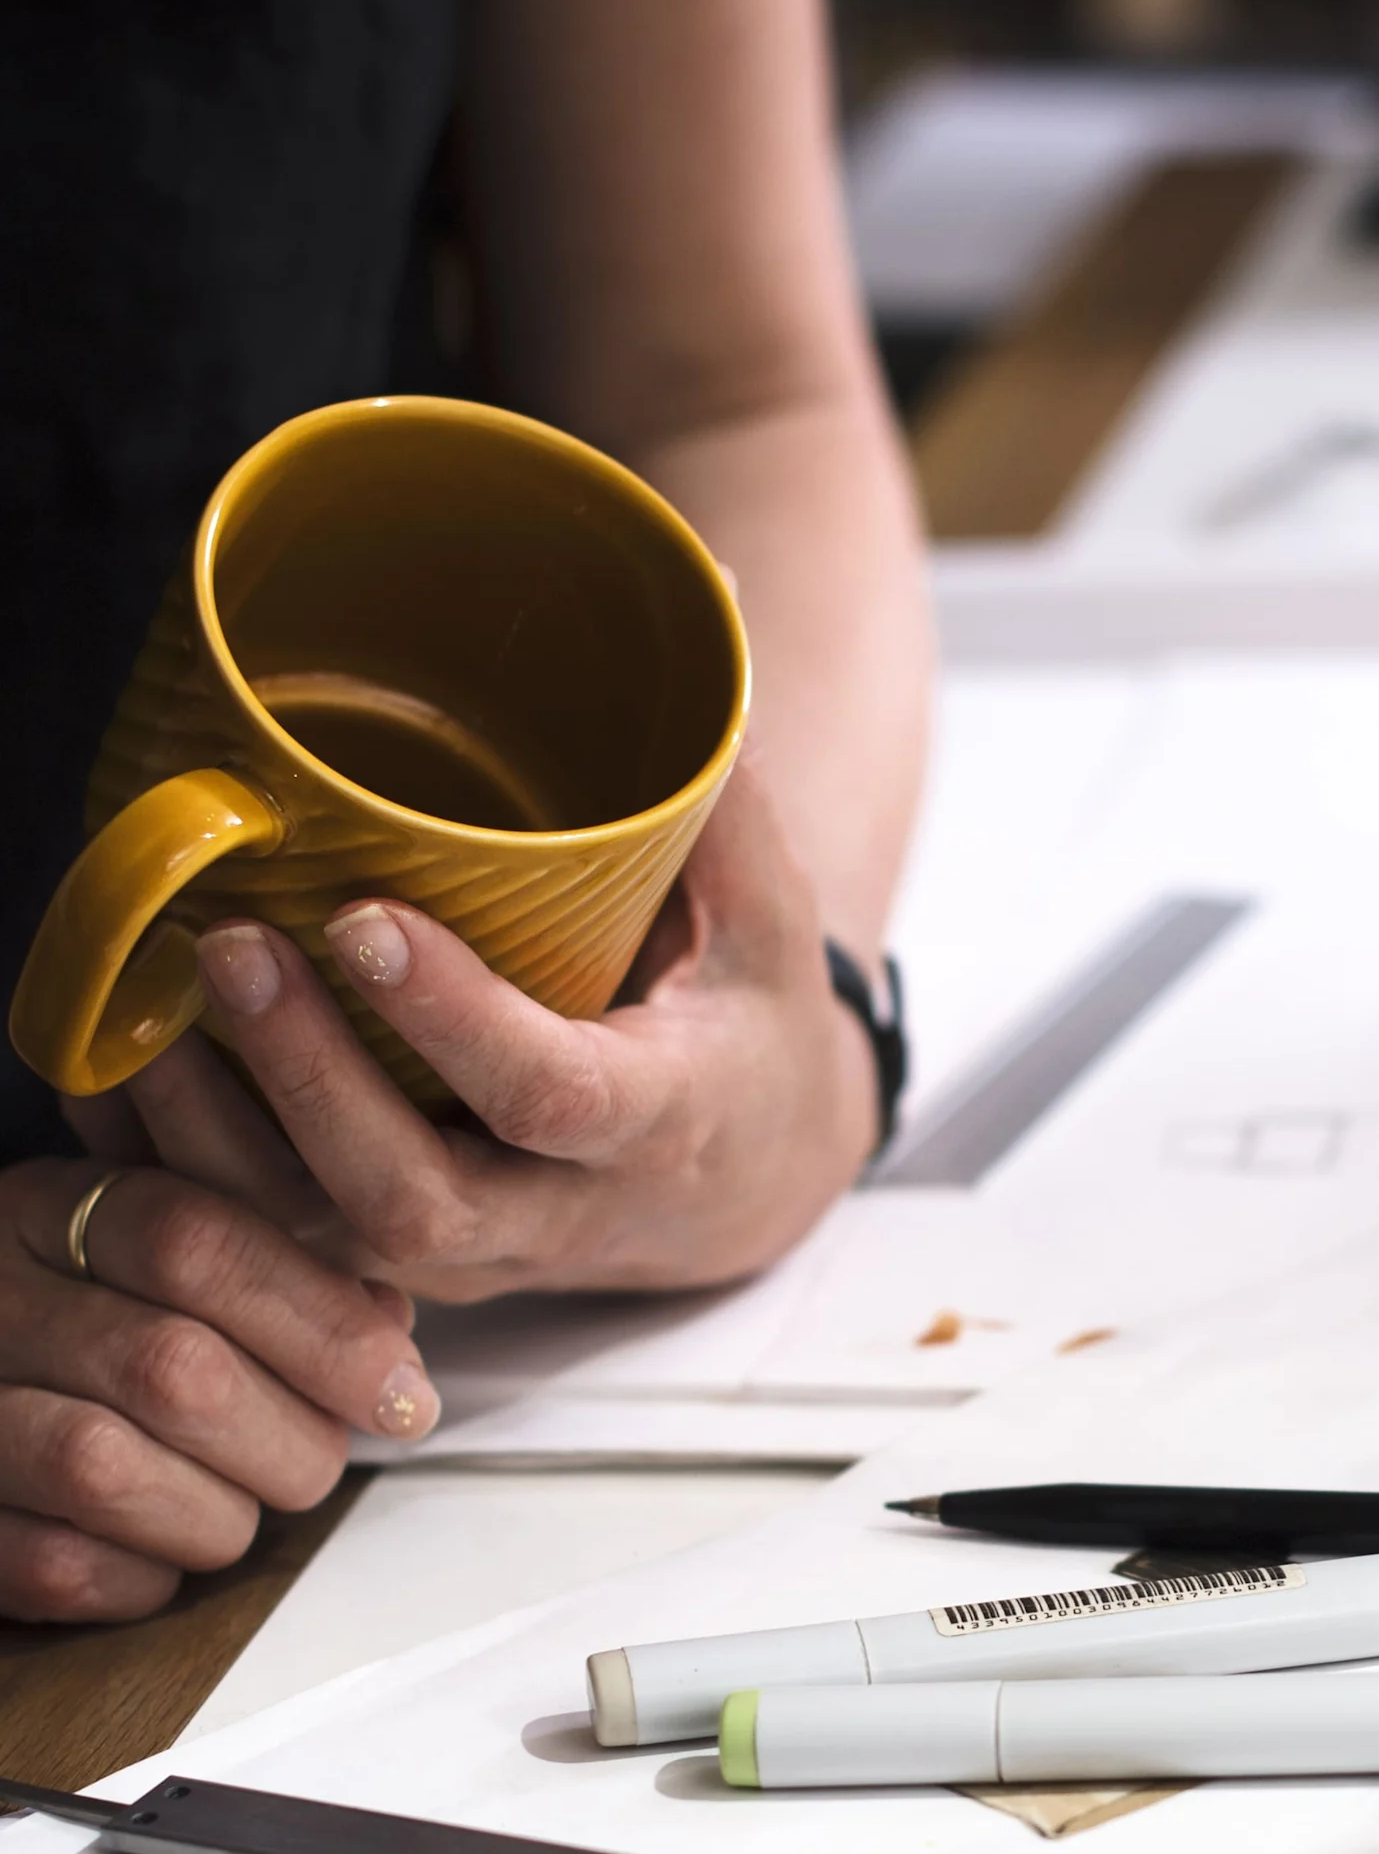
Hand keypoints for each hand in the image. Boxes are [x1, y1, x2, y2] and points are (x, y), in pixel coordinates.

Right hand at [0, 1161, 439, 1621]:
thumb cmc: (73, 1333)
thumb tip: (386, 1335)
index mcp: (48, 1213)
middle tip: (313, 1459)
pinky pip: (62, 1568)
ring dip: (217, 1513)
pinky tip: (158, 1551)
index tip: (401, 1390)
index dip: (323, 1326)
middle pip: (174, 1370)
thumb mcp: (154, 1264)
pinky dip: (142, 1577)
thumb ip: (272, 1278)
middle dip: (290, 1439)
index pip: (197, 1243)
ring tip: (233, 1505)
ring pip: (110, 1472)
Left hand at [100, 756, 881, 1303]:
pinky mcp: (406, 1265)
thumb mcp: (766, 913)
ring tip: (159, 993)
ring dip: (218, 1133)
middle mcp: (560, 1212)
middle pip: (411, 1193)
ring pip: (326, 1238)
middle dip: (304, 1079)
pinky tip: (136, 1067)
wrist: (749, 1182)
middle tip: (229, 945)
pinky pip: (281, 1246)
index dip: (455, 1020)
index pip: (553, 1095)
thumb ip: (718, 774)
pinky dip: (194, 1165)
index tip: (362, 919)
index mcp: (666, 1120)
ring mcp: (474, 1256)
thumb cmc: (747, 1026)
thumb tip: (699, 587)